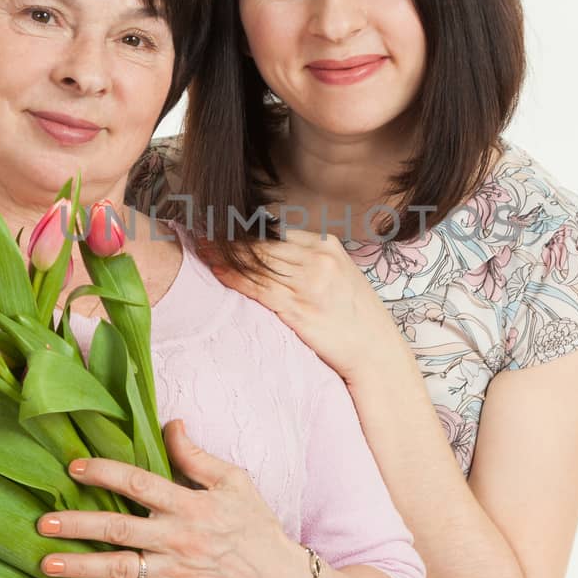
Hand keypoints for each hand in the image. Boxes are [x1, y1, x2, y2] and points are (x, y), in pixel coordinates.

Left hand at [39, 421, 310, 577]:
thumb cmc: (256, 526)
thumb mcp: (234, 482)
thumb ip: (196, 456)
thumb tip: (170, 424)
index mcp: (190, 505)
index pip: (139, 484)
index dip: (105, 473)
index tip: (74, 468)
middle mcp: (178, 540)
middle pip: (119, 530)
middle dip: (78, 526)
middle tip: (43, 523)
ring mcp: (176, 575)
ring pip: (119, 570)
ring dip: (80, 567)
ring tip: (46, 563)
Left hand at [212, 230, 404, 381]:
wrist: (375, 351)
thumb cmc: (357, 316)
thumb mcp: (340, 273)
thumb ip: (311, 259)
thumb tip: (275, 250)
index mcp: (327, 245)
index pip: (277, 231)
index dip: (245, 229)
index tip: (223, 226)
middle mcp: (317, 259)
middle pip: (263, 243)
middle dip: (229, 238)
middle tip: (202, 232)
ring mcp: (307, 283)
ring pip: (256, 263)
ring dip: (224, 255)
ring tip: (202, 249)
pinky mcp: (297, 309)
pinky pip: (258, 288)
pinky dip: (234, 278)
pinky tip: (216, 271)